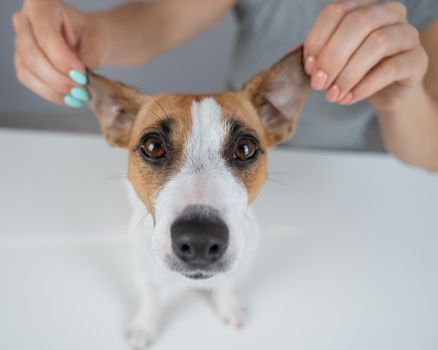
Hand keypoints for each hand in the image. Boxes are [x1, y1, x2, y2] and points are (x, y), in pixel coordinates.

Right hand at [12, 0, 108, 105]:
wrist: (86, 41)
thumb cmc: (90, 35)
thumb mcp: (98, 40)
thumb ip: (91, 55)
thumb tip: (83, 76)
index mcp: (41, 5)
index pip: (46, 36)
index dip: (63, 59)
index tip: (83, 75)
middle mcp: (24, 20)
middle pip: (33, 55)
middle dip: (59, 78)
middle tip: (82, 90)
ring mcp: (18, 42)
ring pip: (28, 70)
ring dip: (55, 89)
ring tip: (78, 96)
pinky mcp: (21, 62)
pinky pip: (29, 81)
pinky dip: (50, 93)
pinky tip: (68, 97)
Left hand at [303, 0, 428, 110]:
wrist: (387, 93)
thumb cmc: (357, 71)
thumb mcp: (333, 60)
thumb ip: (316, 53)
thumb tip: (292, 52)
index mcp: (363, 6)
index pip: (335, 11)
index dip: (317, 39)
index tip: (308, 68)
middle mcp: (389, 12)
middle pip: (356, 24)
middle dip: (332, 57)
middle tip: (318, 84)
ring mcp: (407, 34)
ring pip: (376, 44)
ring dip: (347, 74)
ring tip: (332, 95)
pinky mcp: (417, 59)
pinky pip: (390, 69)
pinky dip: (364, 87)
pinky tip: (348, 99)